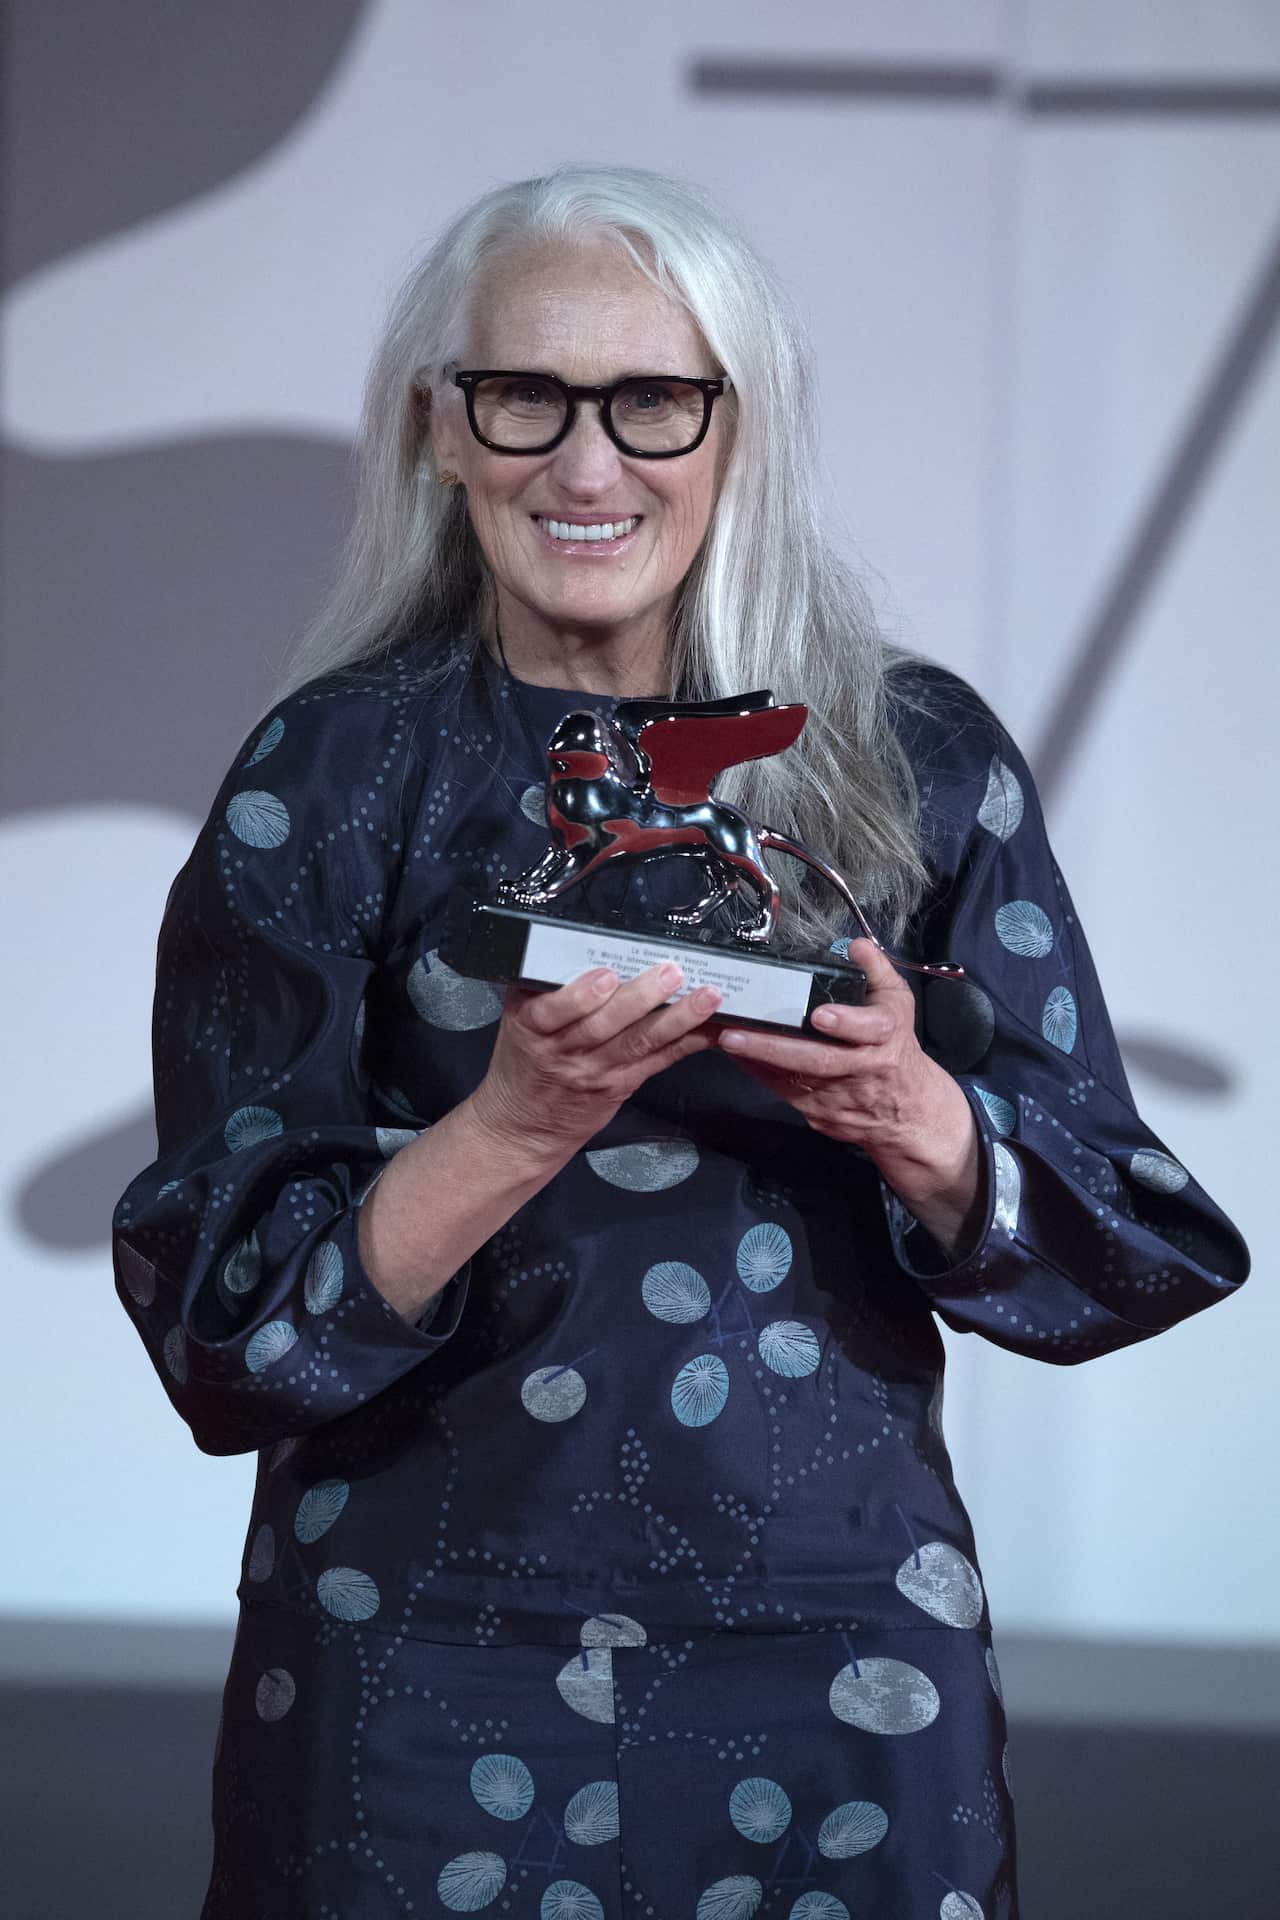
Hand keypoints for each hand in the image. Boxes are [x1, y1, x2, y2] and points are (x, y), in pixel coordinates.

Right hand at [471, 963, 721, 1161]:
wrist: (524, 1124)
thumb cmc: (523, 1062)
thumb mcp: (516, 1021)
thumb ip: (543, 989)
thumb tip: (578, 943)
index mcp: (532, 1026)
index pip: (553, 1010)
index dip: (581, 995)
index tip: (606, 975)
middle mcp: (565, 1050)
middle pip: (604, 1025)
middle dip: (641, 998)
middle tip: (671, 972)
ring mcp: (596, 1070)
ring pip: (638, 1042)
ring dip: (676, 1018)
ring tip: (706, 997)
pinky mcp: (622, 1084)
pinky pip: (659, 1061)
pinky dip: (688, 1042)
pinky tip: (711, 1028)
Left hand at [717, 939, 982, 1253]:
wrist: (908, 1113)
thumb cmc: (897, 1048)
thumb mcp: (898, 1002)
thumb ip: (875, 970)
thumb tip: (854, 945)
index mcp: (886, 1037)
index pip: (869, 1029)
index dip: (845, 1022)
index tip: (820, 1015)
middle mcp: (862, 1069)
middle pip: (818, 1060)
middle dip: (773, 1048)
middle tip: (734, 1033)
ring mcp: (839, 1097)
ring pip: (793, 1079)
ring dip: (755, 1060)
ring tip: (723, 1039)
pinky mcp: (820, 1115)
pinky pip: (784, 1092)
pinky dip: (759, 1074)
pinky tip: (737, 1056)